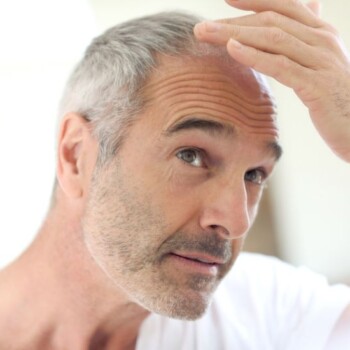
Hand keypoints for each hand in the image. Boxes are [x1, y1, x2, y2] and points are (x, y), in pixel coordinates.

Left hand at [194, 0, 349, 161]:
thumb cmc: (337, 99)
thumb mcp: (322, 66)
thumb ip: (308, 41)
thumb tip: (305, 14)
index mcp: (321, 34)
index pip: (284, 6)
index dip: (254, 0)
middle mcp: (322, 40)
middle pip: (271, 21)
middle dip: (233, 22)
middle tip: (201, 29)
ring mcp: (321, 60)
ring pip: (273, 38)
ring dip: (234, 34)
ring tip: (205, 35)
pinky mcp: (317, 85)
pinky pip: (281, 65)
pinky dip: (255, 55)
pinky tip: (232, 49)